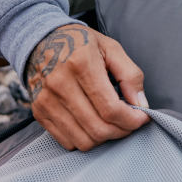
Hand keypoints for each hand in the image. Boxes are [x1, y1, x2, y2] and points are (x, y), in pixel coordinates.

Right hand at [25, 25, 149, 150]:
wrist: (43, 40)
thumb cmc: (81, 43)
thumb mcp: (111, 48)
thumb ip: (130, 75)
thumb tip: (141, 104)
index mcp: (81, 64)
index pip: (110, 108)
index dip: (132, 119)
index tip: (142, 117)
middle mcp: (60, 85)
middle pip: (98, 128)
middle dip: (122, 131)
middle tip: (130, 122)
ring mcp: (47, 101)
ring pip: (83, 141)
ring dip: (104, 138)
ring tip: (112, 122)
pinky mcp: (39, 112)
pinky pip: (67, 141)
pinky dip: (85, 139)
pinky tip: (93, 122)